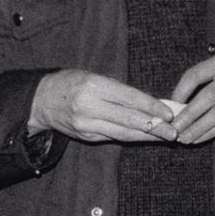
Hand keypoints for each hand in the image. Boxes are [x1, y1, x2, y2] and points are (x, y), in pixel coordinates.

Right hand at [30, 69, 177, 141]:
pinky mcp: (85, 136)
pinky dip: (132, 137)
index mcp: (94, 86)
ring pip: (123, 133)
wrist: (40, 100)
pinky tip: (146, 137)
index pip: (129, 98)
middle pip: (129, 119)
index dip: (152, 107)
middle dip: (155, 127)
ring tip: (166, 137)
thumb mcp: (95, 77)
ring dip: (147, 136)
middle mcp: (89, 106)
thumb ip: (120, 91)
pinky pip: (114, 137)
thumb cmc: (73, 82)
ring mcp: (86, 124)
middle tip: (174, 132)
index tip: (169, 113)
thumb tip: (152, 103)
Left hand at [169, 51, 214, 144]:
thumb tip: (176, 105)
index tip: (171, 106)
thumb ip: (206, 83)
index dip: (180, 91)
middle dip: (188, 115)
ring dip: (198, 128)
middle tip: (173, 128)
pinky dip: (212, 133)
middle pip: (208, 96)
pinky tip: (200, 138)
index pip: (196, 74)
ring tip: (184, 138)